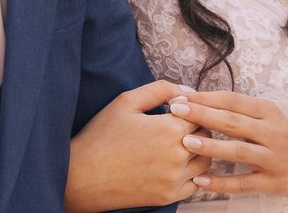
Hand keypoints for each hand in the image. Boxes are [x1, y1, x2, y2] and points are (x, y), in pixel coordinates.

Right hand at [65, 81, 211, 211]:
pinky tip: (175, 164)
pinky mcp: (168, 196)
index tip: (177, 110)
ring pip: (205, 161)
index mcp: (169, 128)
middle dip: (196, 127)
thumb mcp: (127, 101)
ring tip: (177, 143)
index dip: (191, 109)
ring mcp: (174, 179)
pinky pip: (196, 184)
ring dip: (197, 150)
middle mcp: (177, 155)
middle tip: (177, 125)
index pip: (200, 114)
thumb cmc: (102, 135)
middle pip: (206, 136)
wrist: (81, 175)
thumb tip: (188, 90)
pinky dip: (191, 173)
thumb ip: (160, 89)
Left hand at [170, 91, 287, 196]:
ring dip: (211, 147)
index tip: (180, 96)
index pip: (232, 100)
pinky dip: (222, 183)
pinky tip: (201, 179)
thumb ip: (245, 110)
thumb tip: (204, 100)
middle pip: (232, 122)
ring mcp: (276, 158)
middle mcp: (273, 132)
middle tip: (175, 111)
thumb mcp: (275, 114)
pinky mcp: (277, 182)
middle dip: (201, 115)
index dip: (205, 98)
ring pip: (238, 151)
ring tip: (186, 142)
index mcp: (270, 111)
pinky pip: (245, 183)